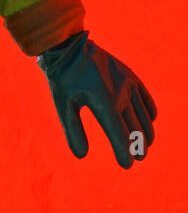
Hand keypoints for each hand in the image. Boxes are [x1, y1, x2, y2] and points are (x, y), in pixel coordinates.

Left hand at [38, 31, 155, 168]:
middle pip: (135, 128)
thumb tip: (81, 155)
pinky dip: (149, 112)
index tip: (127, 165)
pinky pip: (146, 98)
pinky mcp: (130, 76)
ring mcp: (128, 84)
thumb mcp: (63, 104)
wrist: (69, 47)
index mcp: (103, 103)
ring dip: (146, 132)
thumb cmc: (63, 78)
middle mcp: (120, 94)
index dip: (124, 152)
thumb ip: (73, 130)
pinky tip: (148, 121)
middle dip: (138, 145)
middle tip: (139, 157)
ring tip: (145, 144)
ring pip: (144, 115)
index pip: (119, 135)